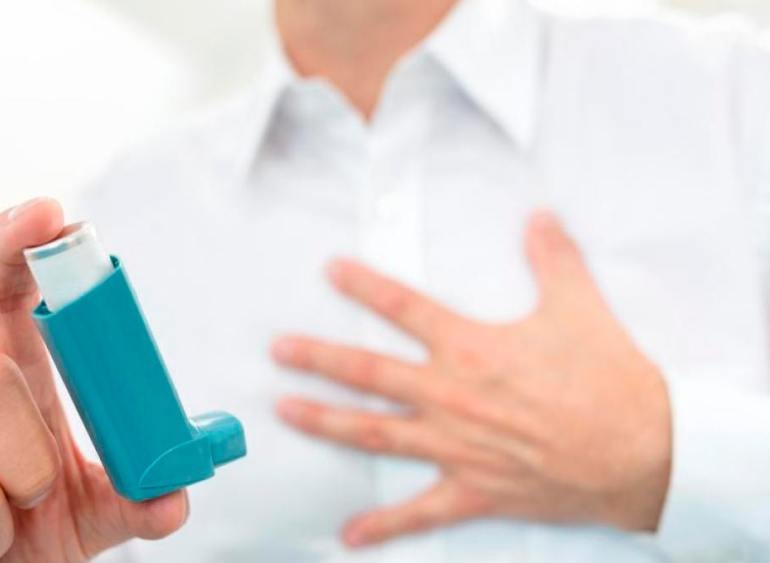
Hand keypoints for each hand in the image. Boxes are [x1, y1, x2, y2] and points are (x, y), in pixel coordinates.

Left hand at [272, 210, 671, 547]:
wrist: (645, 451)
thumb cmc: (611, 380)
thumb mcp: (579, 307)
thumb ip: (553, 257)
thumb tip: (539, 218)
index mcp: (472, 349)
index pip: (404, 308)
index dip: (363, 286)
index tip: (330, 271)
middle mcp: (452, 396)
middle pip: (369, 373)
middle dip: (318, 359)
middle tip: (279, 350)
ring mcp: (457, 446)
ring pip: (375, 433)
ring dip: (326, 422)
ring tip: (286, 411)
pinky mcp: (473, 489)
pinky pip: (420, 512)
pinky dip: (384, 526)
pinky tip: (350, 533)